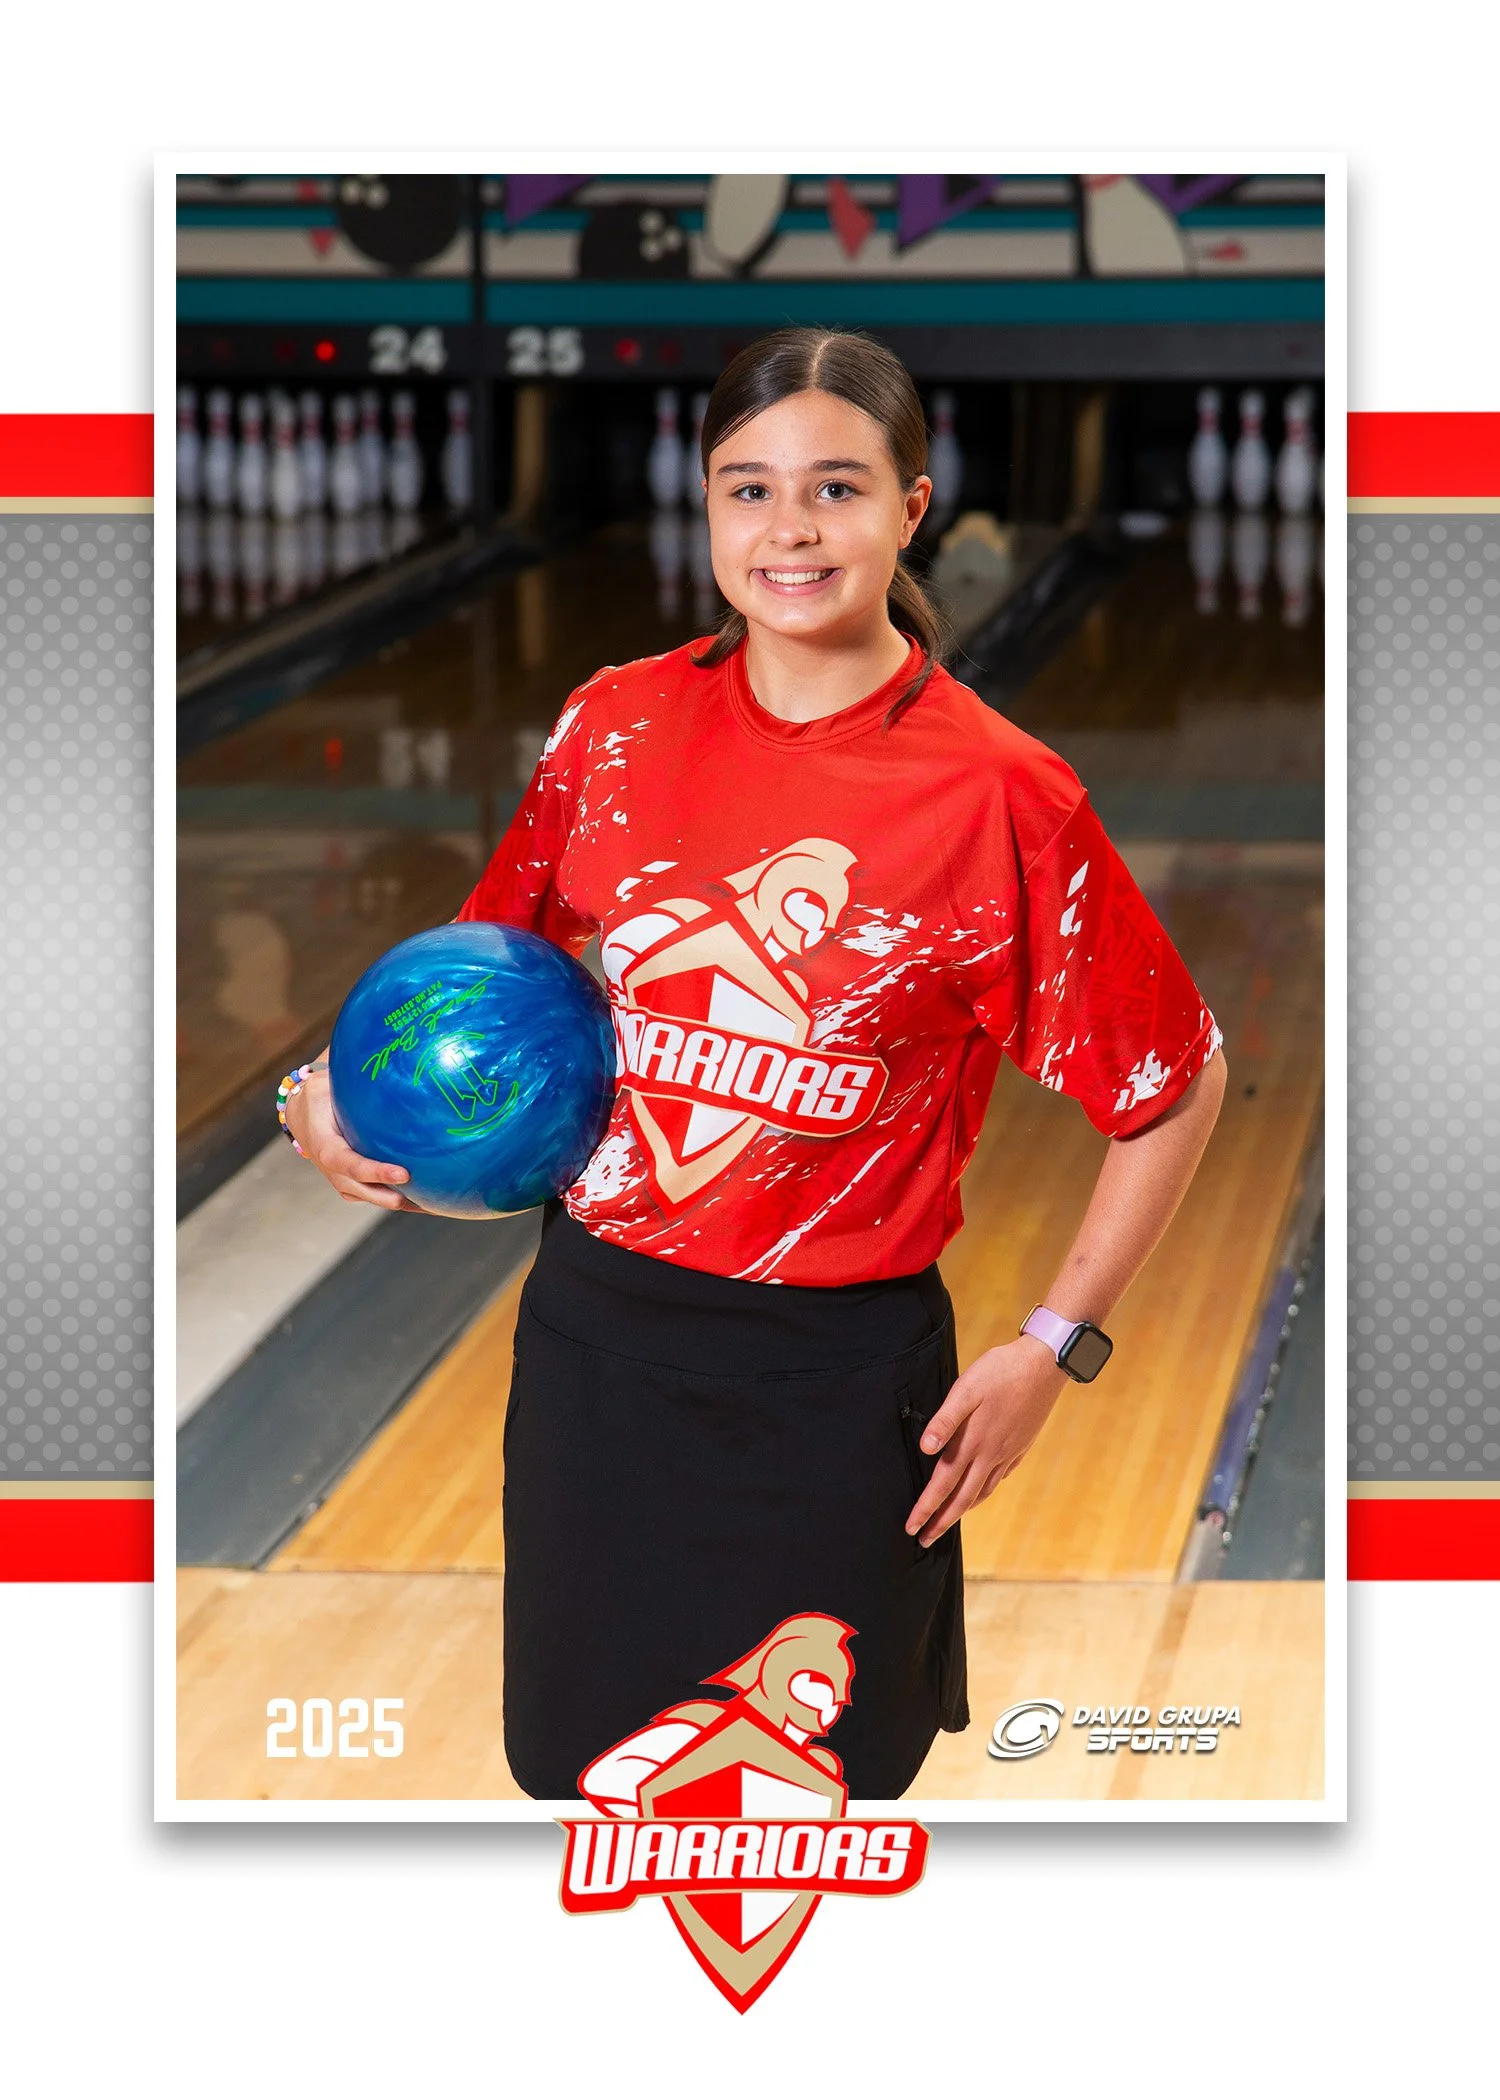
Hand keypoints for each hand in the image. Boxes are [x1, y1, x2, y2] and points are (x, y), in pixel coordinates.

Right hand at [284, 1065, 422, 1211]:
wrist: (303, 1116)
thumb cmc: (321, 1095)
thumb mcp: (327, 1082)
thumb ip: (350, 1077)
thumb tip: (388, 1053)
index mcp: (324, 1145)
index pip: (349, 1163)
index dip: (375, 1172)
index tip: (404, 1173)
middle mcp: (332, 1169)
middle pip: (363, 1190)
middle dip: (391, 1196)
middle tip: (420, 1196)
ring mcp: (342, 1180)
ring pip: (372, 1197)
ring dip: (401, 1202)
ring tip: (434, 1202)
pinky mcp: (354, 1184)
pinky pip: (378, 1195)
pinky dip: (401, 1199)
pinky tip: (431, 1198)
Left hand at [905, 1338, 1068, 1547]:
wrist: (1044, 1364)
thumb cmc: (1001, 1371)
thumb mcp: (967, 1389)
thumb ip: (945, 1420)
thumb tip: (925, 1449)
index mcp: (973, 1443)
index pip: (943, 1485)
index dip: (926, 1509)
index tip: (911, 1529)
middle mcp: (991, 1454)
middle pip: (962, 1498)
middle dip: (941, 1521)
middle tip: (924, 1540)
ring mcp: (1008, 1453)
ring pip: (982, 1491)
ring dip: (962, 1510)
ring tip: (948, 1521)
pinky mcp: (1019, 1446)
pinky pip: (998, 1478)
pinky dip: (984, 1492)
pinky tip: (980, 1491)